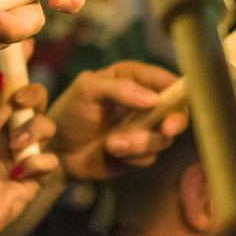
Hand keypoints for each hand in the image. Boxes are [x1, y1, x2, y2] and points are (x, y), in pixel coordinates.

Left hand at [0, 75, 57, 235]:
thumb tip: (5, 75)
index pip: (5, 86)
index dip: (16, 65)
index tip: (25, 43)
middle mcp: (7, 131)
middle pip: (34, 101)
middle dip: (33, 97)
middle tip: (22, 103)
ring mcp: (23, 153)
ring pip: (47, 127)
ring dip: (33, 133)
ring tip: (14, 150)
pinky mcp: (35, 176)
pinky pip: (50, 159)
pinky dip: (37, 163)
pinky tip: (19, 175)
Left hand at [47, 61, 187, 180]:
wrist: (57, 150)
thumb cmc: (70, 112)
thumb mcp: (87, 90)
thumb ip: (119, 89)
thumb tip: (153, 99)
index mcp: (134, 78)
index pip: (166, 80)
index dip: (178, 90)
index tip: (176, 102)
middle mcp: (145, 102)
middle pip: (177, 110)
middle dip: (173, 121)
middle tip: (165, 129)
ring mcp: (144, 129)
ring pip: (163, 137)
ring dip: (140, 143)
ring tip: (111, 144)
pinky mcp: (140, 152)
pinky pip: (150, 157)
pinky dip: (132, 157)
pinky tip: (111, 153)